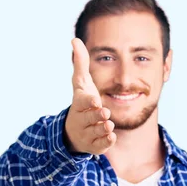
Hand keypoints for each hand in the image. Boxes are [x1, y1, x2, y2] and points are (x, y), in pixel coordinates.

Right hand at [64, 38, 115, 154]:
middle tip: (105, 112)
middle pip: (91, 117)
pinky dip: (107, 141)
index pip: (83, 102)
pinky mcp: (94, 146)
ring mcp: (87, 133)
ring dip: (103, 128)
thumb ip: (80, 63)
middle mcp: (81, 119)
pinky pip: (101, 145)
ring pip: (96, 131)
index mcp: (79, 104)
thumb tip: (75, 39)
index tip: (95, 100)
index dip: (89, 102)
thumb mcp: (81, 84)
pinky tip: (111, 136)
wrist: (75, 132)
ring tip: (109, 124)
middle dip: (97, 115)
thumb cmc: (82, 103)